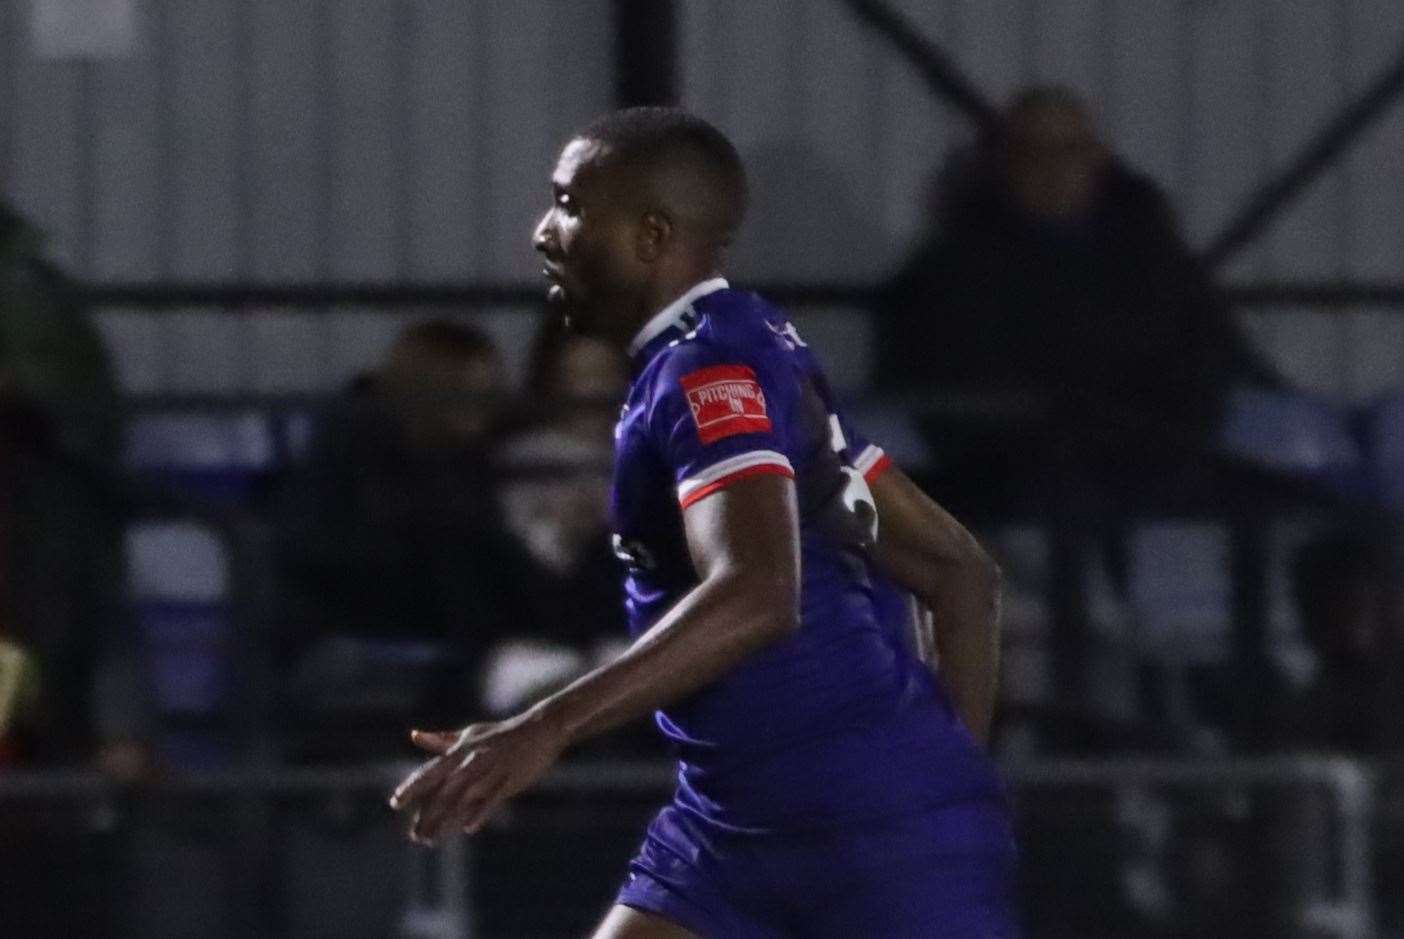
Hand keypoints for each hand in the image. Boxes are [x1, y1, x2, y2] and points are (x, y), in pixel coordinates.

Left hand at [388, 707, 565, 844]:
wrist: (538, 728)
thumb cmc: (501, 733)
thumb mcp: (469, 734)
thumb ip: (441, 740)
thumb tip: (414, 736)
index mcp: (460, 751)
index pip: (430, 772)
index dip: (412, 788)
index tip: (395, 803)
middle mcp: (471, 762)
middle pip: (443, 792)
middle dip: (426, 814)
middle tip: (414, 836)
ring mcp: (490, 771)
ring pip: (463, 800)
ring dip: (446, 821)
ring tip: (432, 840)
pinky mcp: (509, 779)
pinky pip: (492, 799)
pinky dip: (480, 812)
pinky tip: (469, 828)